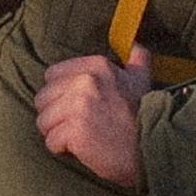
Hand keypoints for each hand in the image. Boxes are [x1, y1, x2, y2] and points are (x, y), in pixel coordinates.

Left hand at [37, 49, 151, 191]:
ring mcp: (79, 106)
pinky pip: (51, 142)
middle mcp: (85, 81)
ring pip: (43, 121)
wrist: (152, 149)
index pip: (52, 75)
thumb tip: (137, 45)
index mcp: (97, 66)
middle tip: (76, 126)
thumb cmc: (143, 117)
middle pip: (43, 98)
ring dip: (57, 134)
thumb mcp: (142, 80)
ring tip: (78, 138)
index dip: (59, 94)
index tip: (76, 107)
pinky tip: (79, 150)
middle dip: (55, 116)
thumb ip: (137, 60)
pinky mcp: (75, 130)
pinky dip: (61, 150)